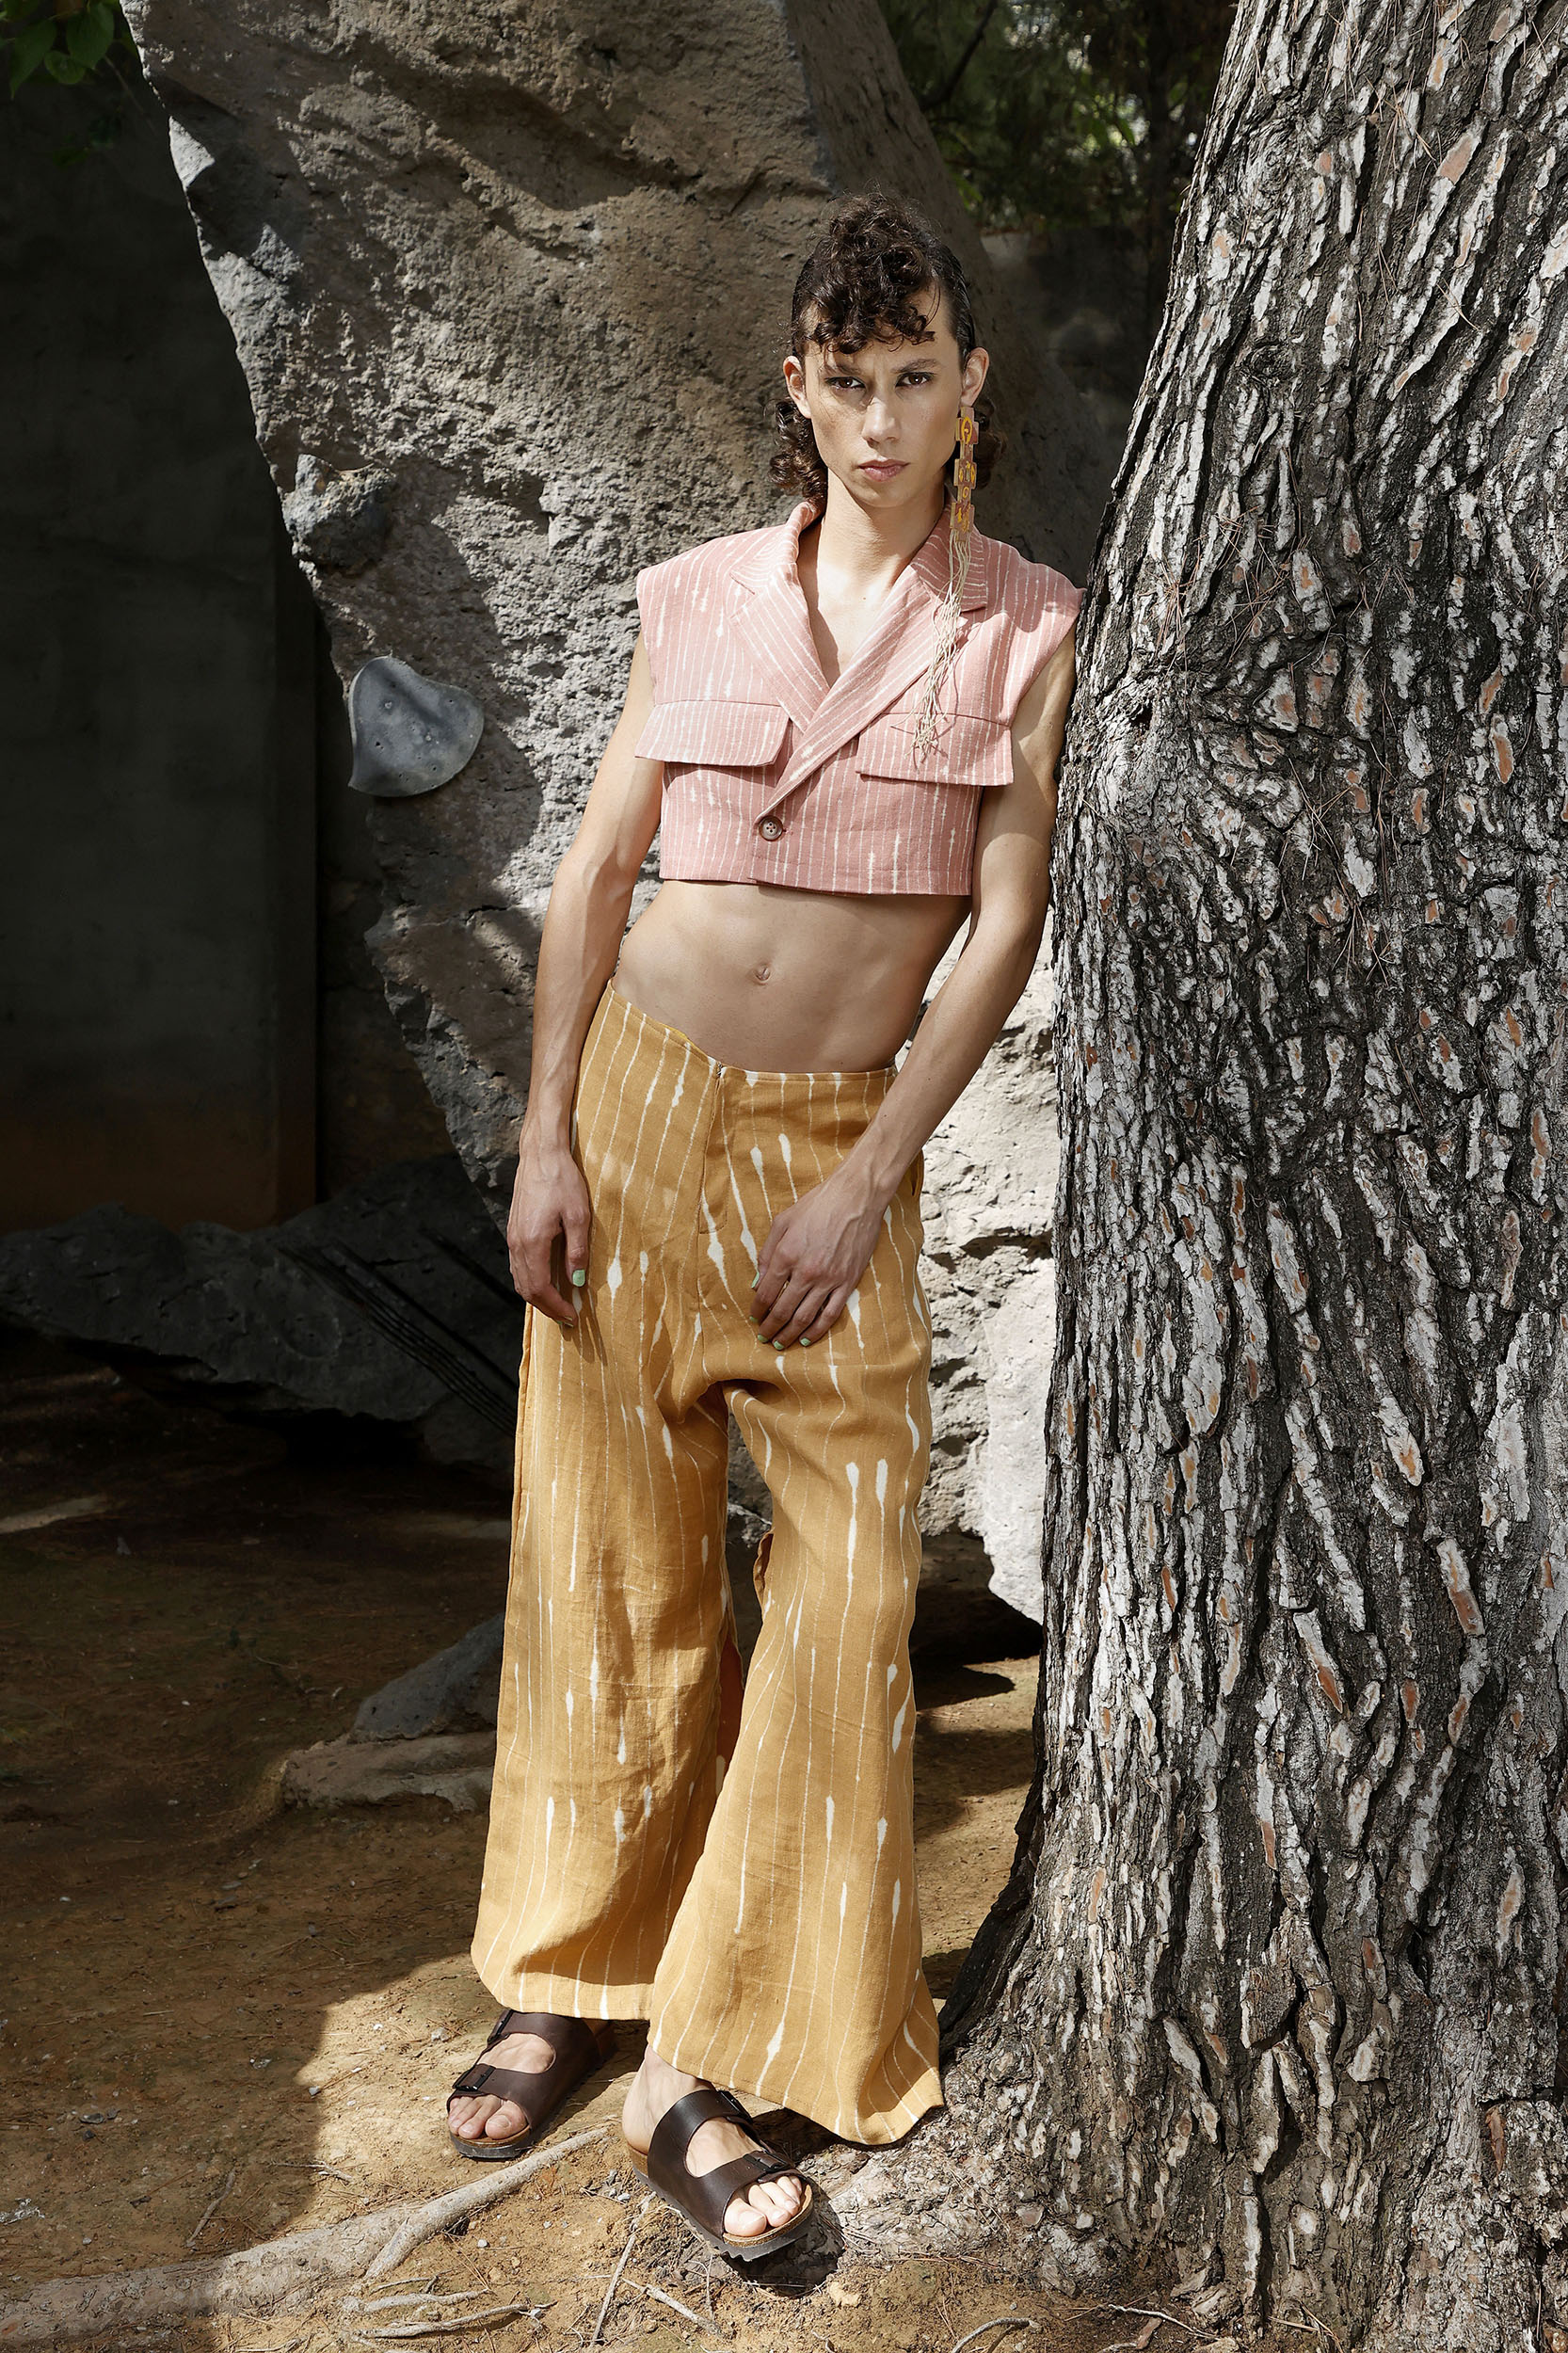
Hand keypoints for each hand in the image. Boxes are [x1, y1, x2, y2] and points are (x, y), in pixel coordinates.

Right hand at [507, 1125, 589, 1324]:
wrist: (541, 1154)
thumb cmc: (562, 1181)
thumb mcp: (578, 1216)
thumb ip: (577, 1251)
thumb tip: (577, 1280)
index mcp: (532, 1243)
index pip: (540, 1288)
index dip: (556, 1307)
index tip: (572, 1316)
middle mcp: (517, 1244)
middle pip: (526, 1289)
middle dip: (546, 1308)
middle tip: (566, 1317)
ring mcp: (512, 1237)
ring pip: (519, 1279)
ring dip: (537, 1296)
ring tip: (557, 1304)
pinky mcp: (514, 1230)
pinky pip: (517, 1266)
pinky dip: (530, 1281)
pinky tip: (545, 1281)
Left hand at [752, 1160, 893, 1347]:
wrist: (856, 1197)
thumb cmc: (817, 1205)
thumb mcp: (782, 1221)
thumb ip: (766, 1252)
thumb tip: (758, 1282)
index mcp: (786, 1255)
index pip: (766, 1293)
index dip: (757, 1309)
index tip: (754, 1317)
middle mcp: (806, 1271)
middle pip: (782, 1310)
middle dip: (769, 1328)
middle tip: (763, 1337)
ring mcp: (829, 1279)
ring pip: (804, 1318)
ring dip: (789, 1335)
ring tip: (780, 1343)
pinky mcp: (848, 1282)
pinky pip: (831, 1314)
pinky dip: (817, 1330)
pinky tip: (807, 1338)